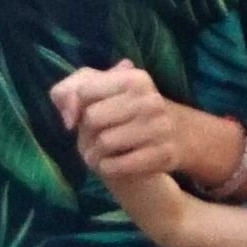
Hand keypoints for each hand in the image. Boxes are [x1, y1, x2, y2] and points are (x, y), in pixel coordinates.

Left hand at [46, 59, 203, 190]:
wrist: (178, 134)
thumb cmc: (127, 109)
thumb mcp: (102, 88)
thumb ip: (70, 90)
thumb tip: (68, 117)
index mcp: (134, 78)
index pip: (84, 91)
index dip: (76, 106)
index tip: (83, 114)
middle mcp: (151, 100)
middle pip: (92, 118)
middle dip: (87, 131)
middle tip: (97, 135)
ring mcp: (160, 128)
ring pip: (103, 143)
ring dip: (95, 153)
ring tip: (102, 152)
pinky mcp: (163, 155)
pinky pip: (115, 165)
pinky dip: (107, 168)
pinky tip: (113, 164)